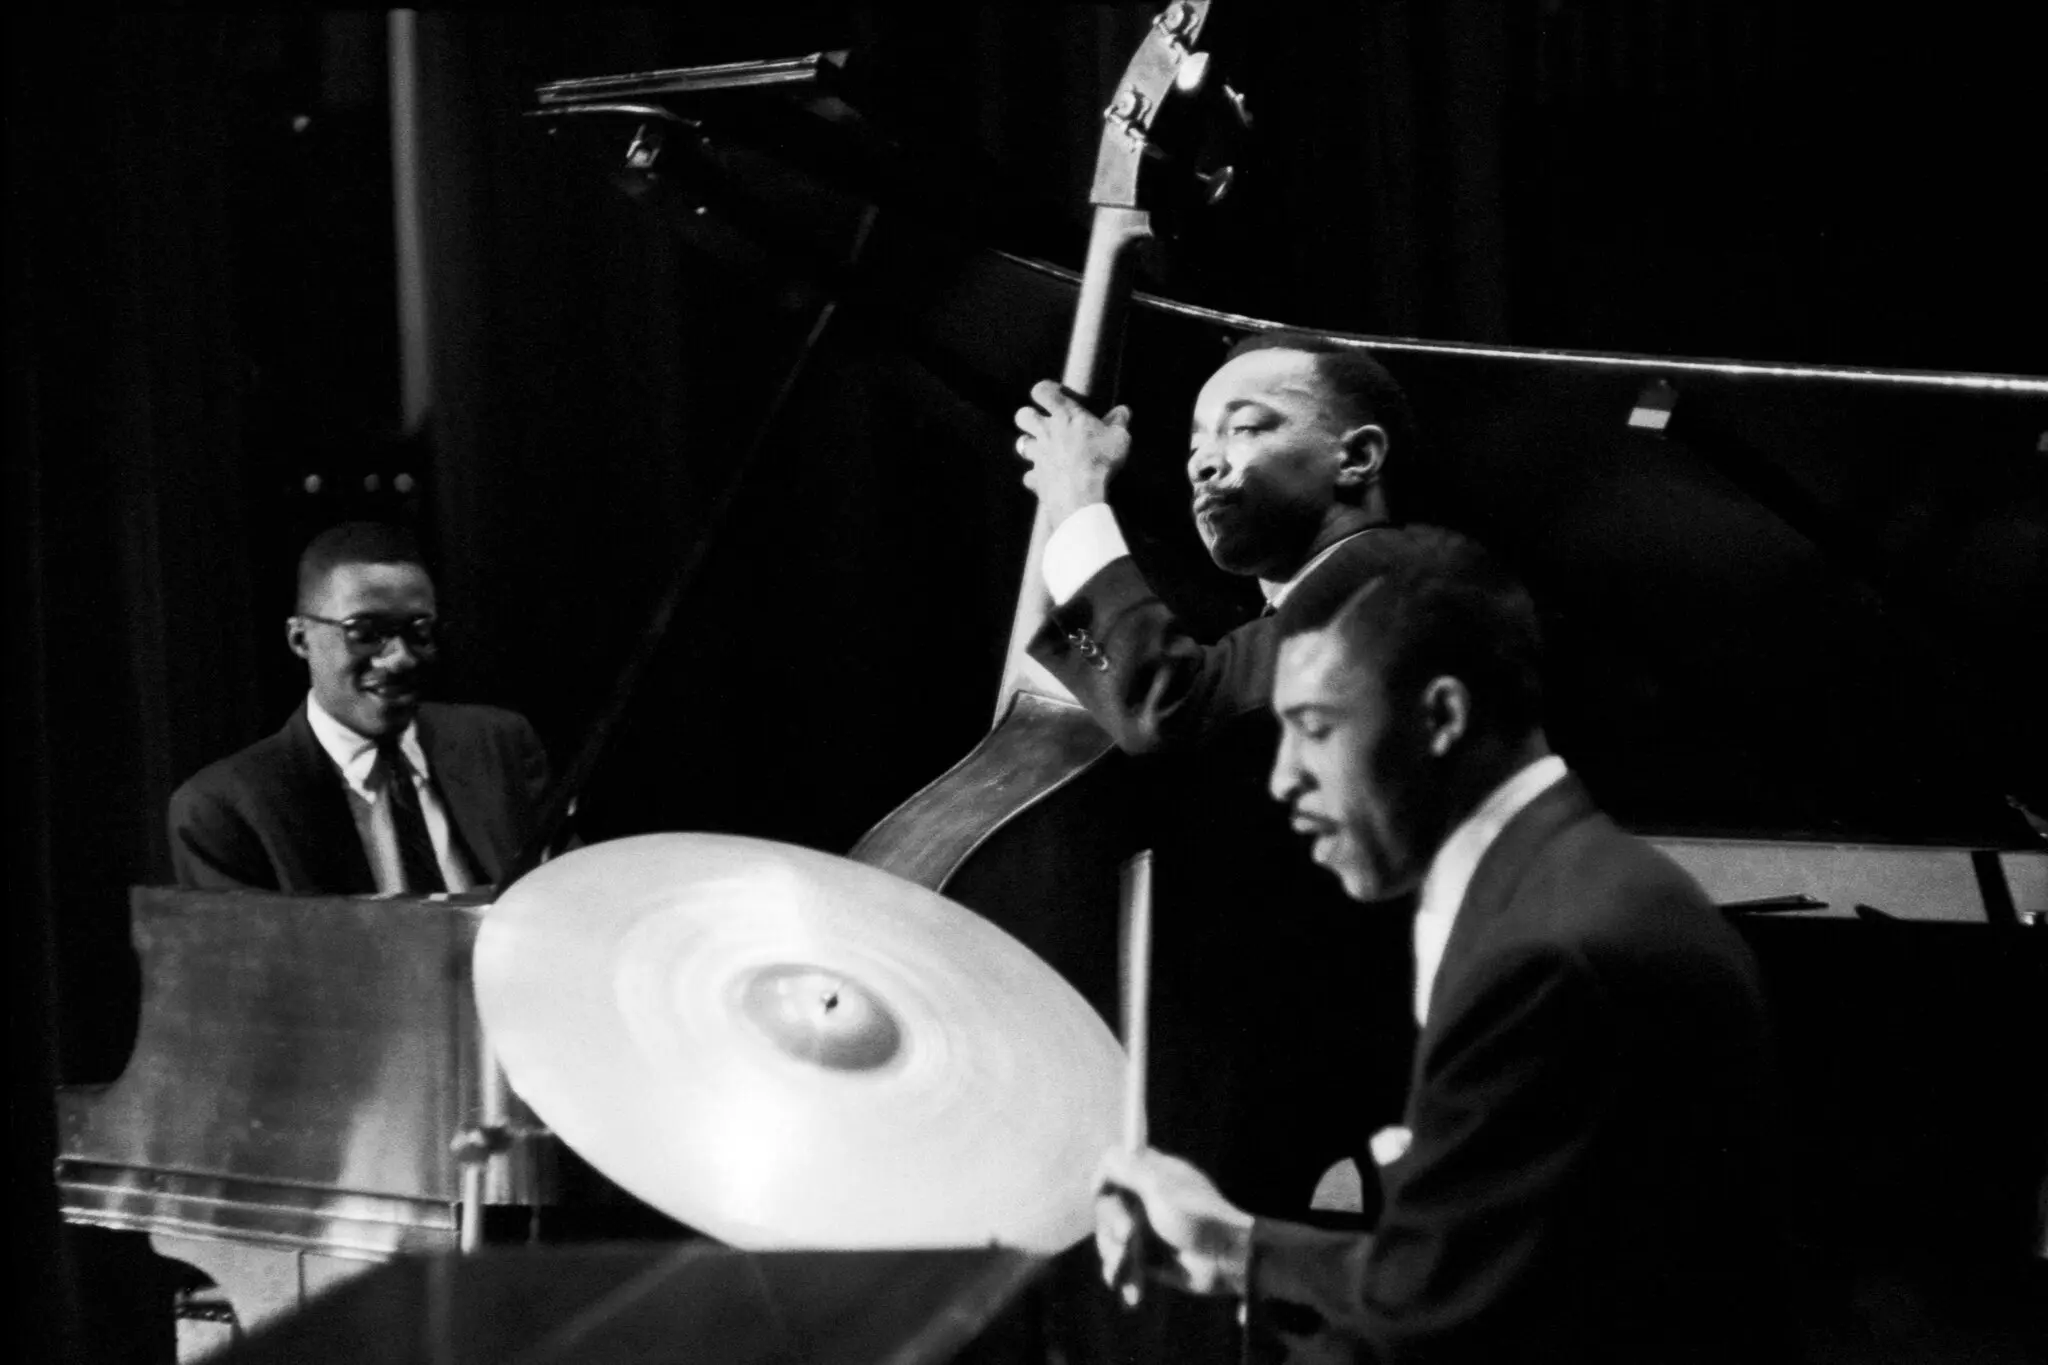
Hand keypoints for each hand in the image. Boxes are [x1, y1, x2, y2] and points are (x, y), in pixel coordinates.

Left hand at [1013, 380, 1132, 527]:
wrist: (1081, 494)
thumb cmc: (1100, 460)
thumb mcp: (1119, 438)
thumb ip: (1119, 422)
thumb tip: (1123, 411)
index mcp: (1065, 415)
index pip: (1042, 390)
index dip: (1045, 391)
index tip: (1054, 395)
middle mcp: (1045, 432)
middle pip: (1022, 415)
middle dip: (1029, 418)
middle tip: (1044, 424)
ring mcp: (1037, 456)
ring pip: (1021, 444)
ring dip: (1031, 446)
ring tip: (1046, 452)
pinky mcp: (1035, 479)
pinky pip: (1029, 476)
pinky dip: (1037, 478)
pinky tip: (1049, 480)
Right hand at [1095, 1146, 1253, 1300]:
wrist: (1226, 1260)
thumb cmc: (1197, 1217)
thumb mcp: (1160, 1187)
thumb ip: (1130, 1167)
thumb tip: (1106, 1156)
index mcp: (1152, 1175)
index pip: (1113, 1170)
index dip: (1104, 1184)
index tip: (1102, 1195)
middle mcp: (1146, 1200)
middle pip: (1107, 1209)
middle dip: (1112, 1225)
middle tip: (1128, 1237)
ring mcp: (1146, 1230)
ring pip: (1110, 1240)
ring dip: (1116, 1256)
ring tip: (1127, 1269)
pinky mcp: (1147, 1258)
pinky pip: (1121, 1266)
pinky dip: (1124, 1277)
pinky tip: (1133, 1292)